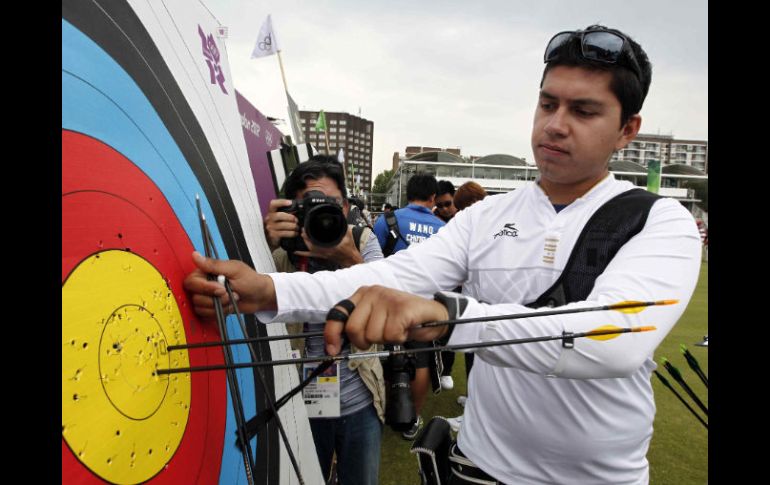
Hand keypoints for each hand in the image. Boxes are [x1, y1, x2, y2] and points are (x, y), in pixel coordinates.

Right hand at [183, 251, 276, 317]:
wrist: (260, 296)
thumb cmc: (251, 280)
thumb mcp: (234, 270)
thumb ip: (214, 265)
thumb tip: (195, 255)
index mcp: (207, 272)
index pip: (192, 282)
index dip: (205, 288)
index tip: (221, 288)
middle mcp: (204, 284)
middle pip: (195, 297)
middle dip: (215, 299)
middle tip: (229, 294)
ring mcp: (207, 297)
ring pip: (201, 307)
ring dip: (220, 305)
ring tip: (232, 298)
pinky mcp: (211, 308)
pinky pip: (207, 315)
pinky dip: (221, 312)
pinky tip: (229, 305)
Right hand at [264, 199, 298, 250]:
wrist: (270, 239)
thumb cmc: (277, 226)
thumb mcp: (279, 218)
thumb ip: (286, 212)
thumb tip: (299, 208)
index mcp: (271, 212)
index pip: (273, 204)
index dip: (281, 202)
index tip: (290, 203)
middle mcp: (269, 219)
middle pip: (279, 215)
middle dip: (290, 217)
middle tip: (296, 220)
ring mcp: (270, 227)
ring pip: (283, 225)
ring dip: (293, 226)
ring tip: (297, 227)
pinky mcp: (273, 235)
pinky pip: (284, 233)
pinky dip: (292, 233)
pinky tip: (295, 233)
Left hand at [294, 226, 362, 267]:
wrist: (351, 258)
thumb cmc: (350, 248)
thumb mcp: (348, 234)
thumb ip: (344, 224)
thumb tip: (341, 215)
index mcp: (330, 245)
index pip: (316, 239)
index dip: (309, 234)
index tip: (305, 228)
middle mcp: (324, 250)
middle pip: (310, 243)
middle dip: (305, 235)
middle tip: (302, 229)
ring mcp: (321, 254)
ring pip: (309, 248)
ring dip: (304, 241)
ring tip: (302, 235)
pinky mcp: (321, 256)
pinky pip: (309, 255)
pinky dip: (302, 253)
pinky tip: (296, 251)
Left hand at [323, 285, 448, 355]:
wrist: (434, 315)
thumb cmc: (404, 319)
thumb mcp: (376, 319)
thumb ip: (359, 325)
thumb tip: (336, 345)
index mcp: (363, 294)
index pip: (338, 313)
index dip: (332, 334)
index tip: (333, 349)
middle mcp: (372, 293)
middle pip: (353, 329)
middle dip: (366, 341)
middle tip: (381, 337)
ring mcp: (386, 299)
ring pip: (373, 335)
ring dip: (387, 339)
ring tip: (397, 329)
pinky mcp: (401, 308)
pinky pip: (391, 335)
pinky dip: (400, 339)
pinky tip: (406, 330)